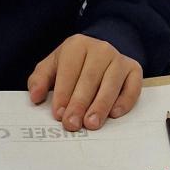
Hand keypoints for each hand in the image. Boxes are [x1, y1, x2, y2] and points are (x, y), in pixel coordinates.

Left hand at [28, 34, 142, 131]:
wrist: (100, 54)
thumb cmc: (73, 65)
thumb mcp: (52, 67)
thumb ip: (40, 80)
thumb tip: (35, 97)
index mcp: (77, 45)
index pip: (69, 70)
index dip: (63, 93)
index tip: (58, 114)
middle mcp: (100, 49)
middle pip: (90, 78)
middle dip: (79, 104)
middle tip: (72, 124)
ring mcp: (119, 59)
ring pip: (111, 83)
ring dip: (101, 105)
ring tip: (92, 124)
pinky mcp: (134, 69)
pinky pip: (133, 86)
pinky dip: (125, 101)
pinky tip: (114, 114)